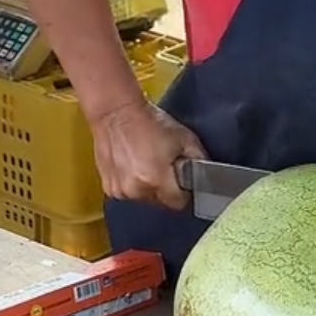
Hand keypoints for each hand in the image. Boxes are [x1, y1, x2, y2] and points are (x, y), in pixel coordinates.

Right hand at [92, 98, 206, 210]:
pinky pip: (129, 193)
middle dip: (166, 189)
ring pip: (144, 199)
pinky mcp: (109, 188)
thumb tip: (206, 176)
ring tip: (146, 164)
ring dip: (148, 187)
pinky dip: (133, 184)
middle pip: (161, 203)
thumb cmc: (150, 122)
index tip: (182, 179)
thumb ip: (198, 160)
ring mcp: (120, 191)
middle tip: (163, 166)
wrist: (116, 113)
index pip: (179, 202)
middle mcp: (137, 190)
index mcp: (157, 180)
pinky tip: (133, 165)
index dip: (184, 192)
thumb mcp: (184, 137)